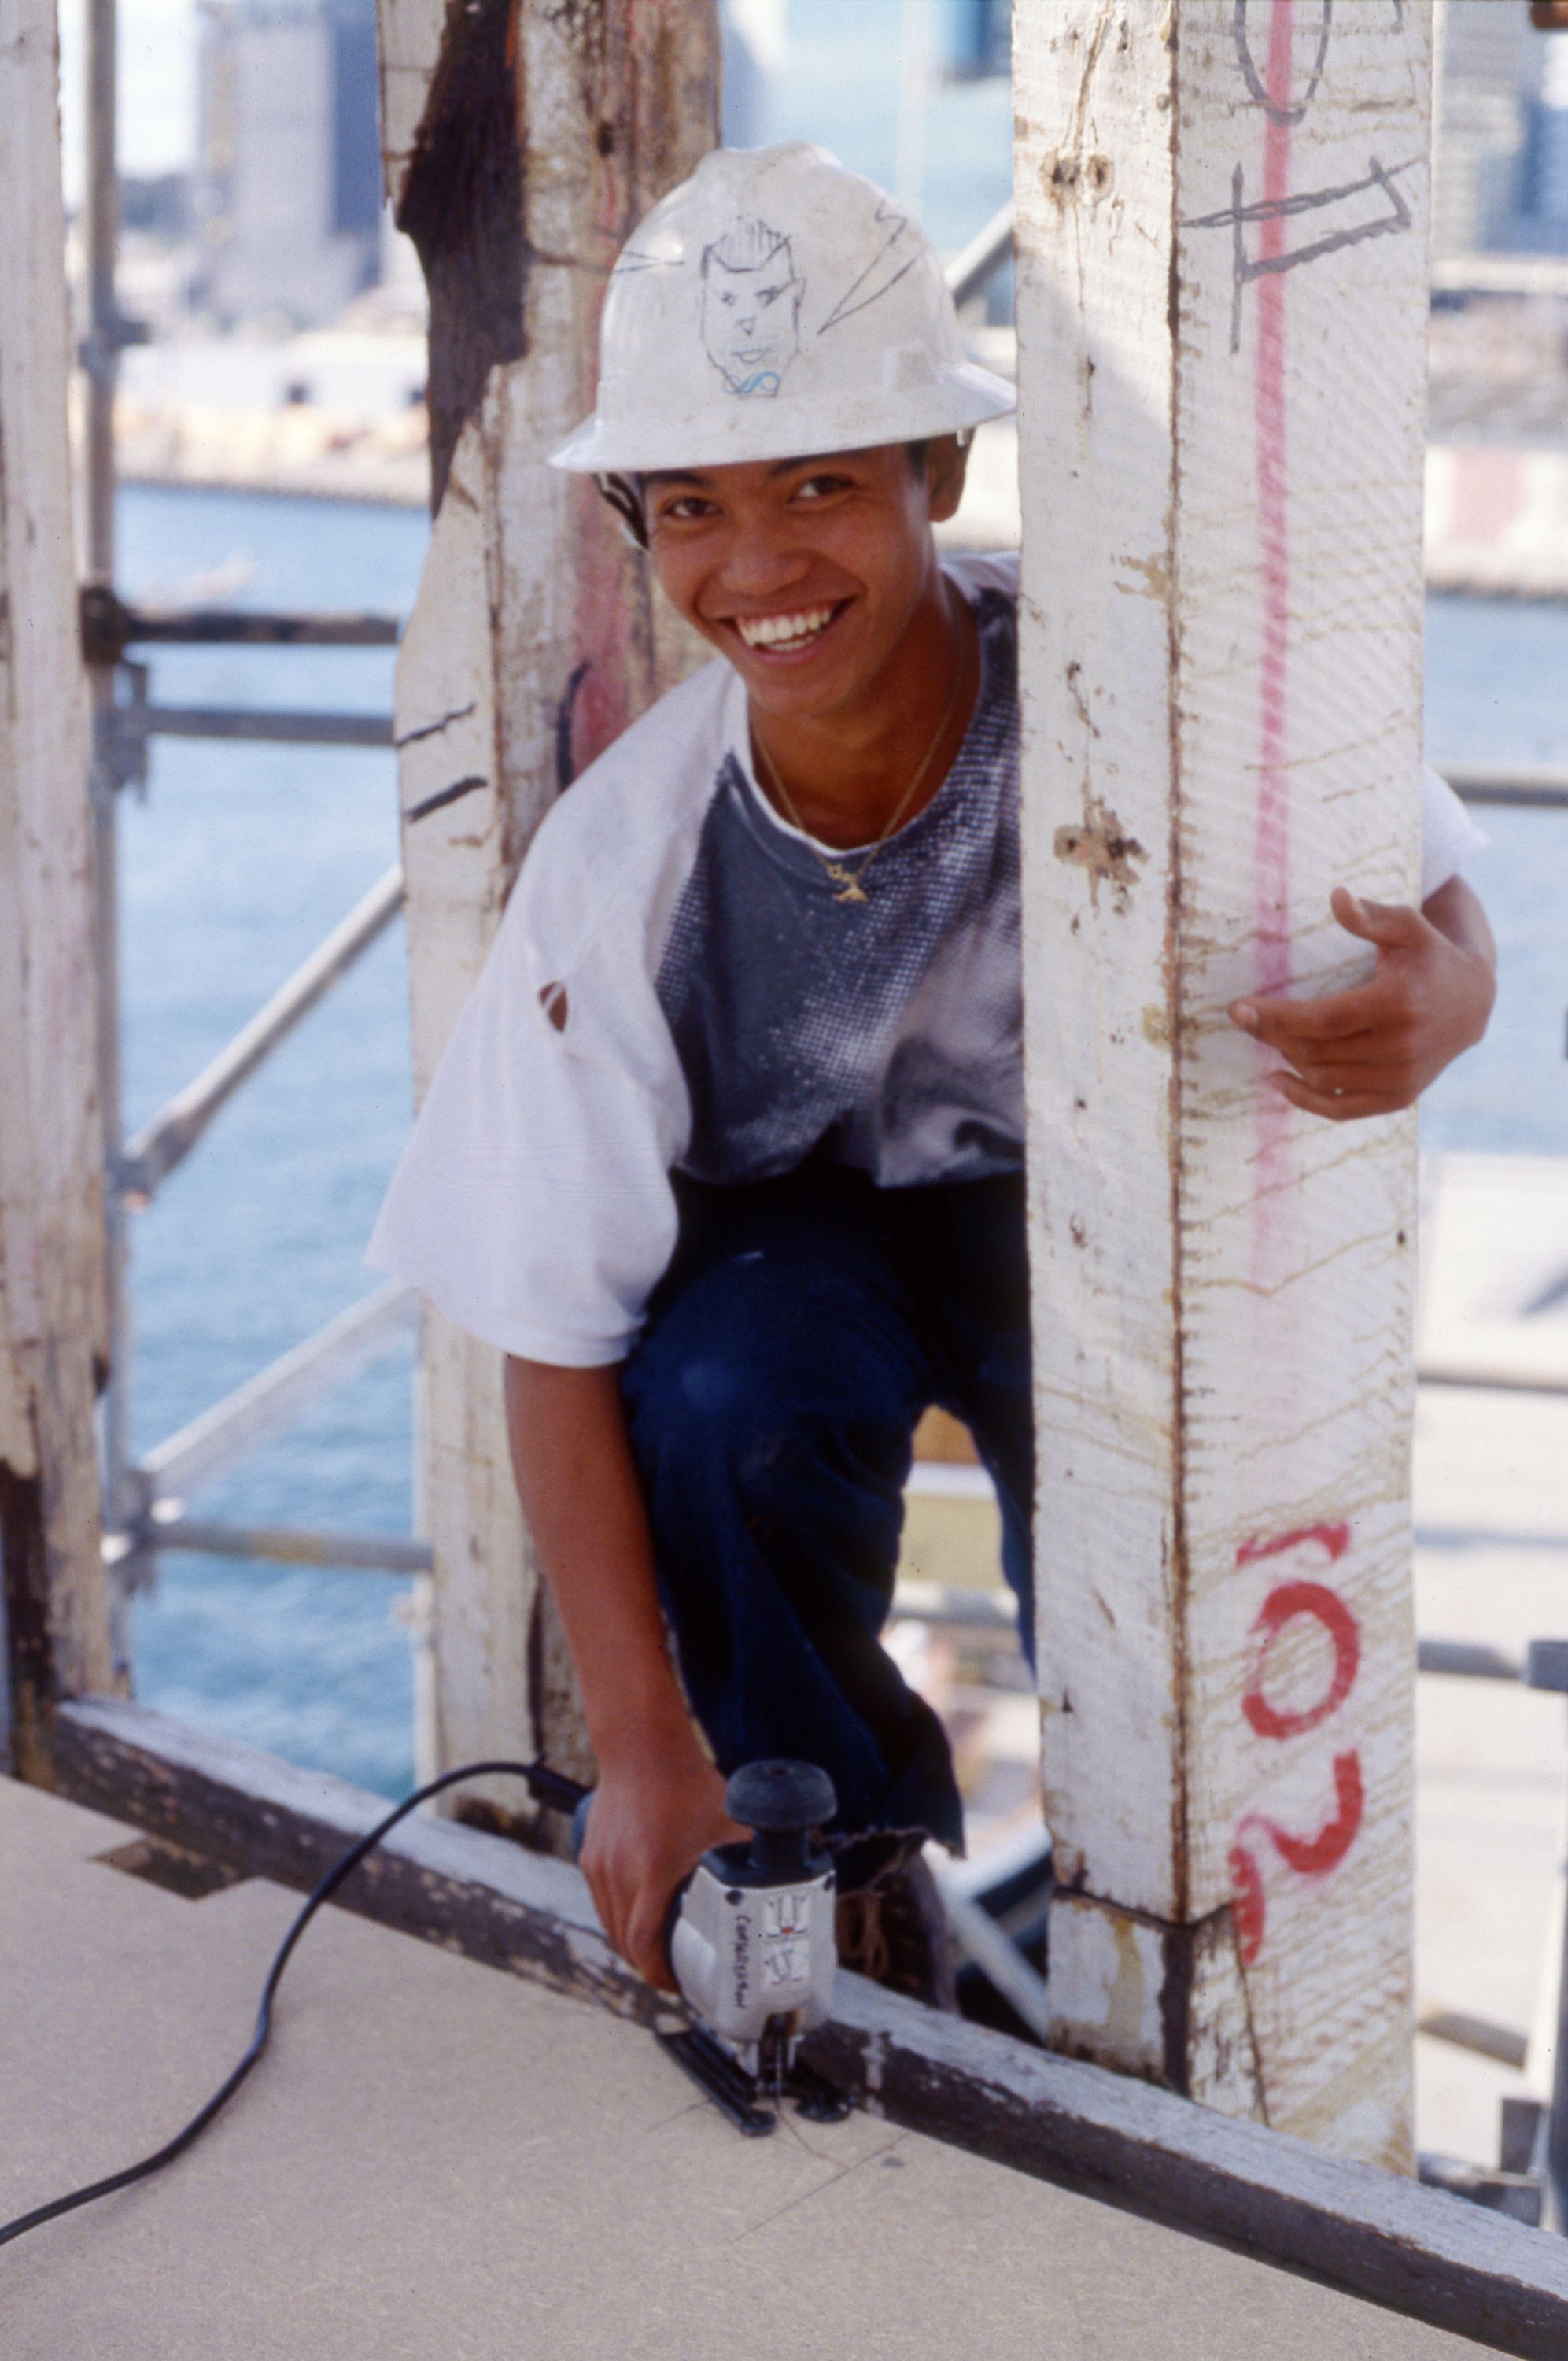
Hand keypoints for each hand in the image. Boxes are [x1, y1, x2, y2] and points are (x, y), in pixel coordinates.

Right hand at [578, 1736, 744, 1991]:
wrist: (642, 1746)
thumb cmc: (687, 1782)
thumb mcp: (730, 1820)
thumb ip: (757, 1852)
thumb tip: (794, 1878)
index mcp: (651, 1872)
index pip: (643, 1946)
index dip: (661, 1975)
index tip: (681, 1983)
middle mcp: (618, 1874)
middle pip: (625, 1945)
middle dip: (649, 1967)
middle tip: (679, 1972)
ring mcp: (599, 1865)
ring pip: (610, 1925)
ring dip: (632, 1946)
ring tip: (659, 1952)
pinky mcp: (590, 1855)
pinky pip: (602, 1902)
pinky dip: (618, 1919)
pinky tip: (638, 1918)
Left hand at [1228, 881, 1495, 1122]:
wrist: (1472, 1002)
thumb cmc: (1429, 956)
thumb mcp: (1408, 926)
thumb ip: (1371, 917)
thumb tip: (1337, 897)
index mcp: (1398, 1002)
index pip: (1324, 1019)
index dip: (1277, 1016)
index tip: (1237, 1008)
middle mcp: (1401, 1046)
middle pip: (1316, 1050)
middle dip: (1273, 1034)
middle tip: (1246, 1017)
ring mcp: (1401, 1078)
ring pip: (1323, 1077)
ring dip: (1286, 1058)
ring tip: (1269, 1035)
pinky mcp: (1399, 1098)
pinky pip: (1341, 1109)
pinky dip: (1305, 1100)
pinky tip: (1278, 1080)